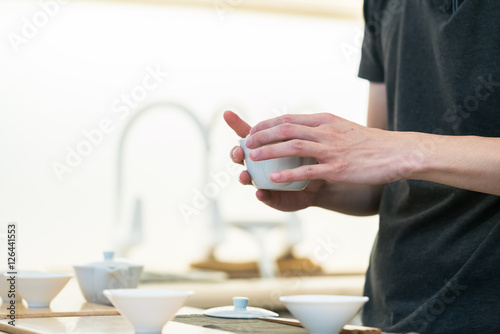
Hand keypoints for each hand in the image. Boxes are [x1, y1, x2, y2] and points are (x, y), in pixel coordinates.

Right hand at [223, 110, 325, 211]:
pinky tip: (260, 193)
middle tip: (239, 152)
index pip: (246, 135)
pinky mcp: (272, 197)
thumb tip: (284, 113)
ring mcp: (262, 181)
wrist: (316, 183)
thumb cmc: (302, 159)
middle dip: (236, 154)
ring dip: (244, 176)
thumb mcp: (298, 141)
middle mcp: (257, 164)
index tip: (228, 114)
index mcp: (261, 148)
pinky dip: (262, 195)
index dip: (235, 125)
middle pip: (240, 157)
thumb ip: (290, 128)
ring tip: (245, 175)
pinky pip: (265, 196)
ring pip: (247, 178)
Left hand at [246, 113, 415, 184]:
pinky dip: (287, 173)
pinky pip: (307, 170)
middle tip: (246, 143)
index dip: (267, 124)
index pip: (289, 118)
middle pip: (286, 129)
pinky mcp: (337, 168)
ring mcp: (331, 150)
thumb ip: (323, 128)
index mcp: (325, 120)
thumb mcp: (343, 128)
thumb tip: (303, 129)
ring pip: (292, 146)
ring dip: (269, 152)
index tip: (253, 130)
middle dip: (262, 135)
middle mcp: (325, 131)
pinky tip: (273, 178)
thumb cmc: (369, 143)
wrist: (396, 153)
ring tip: (251, 158)